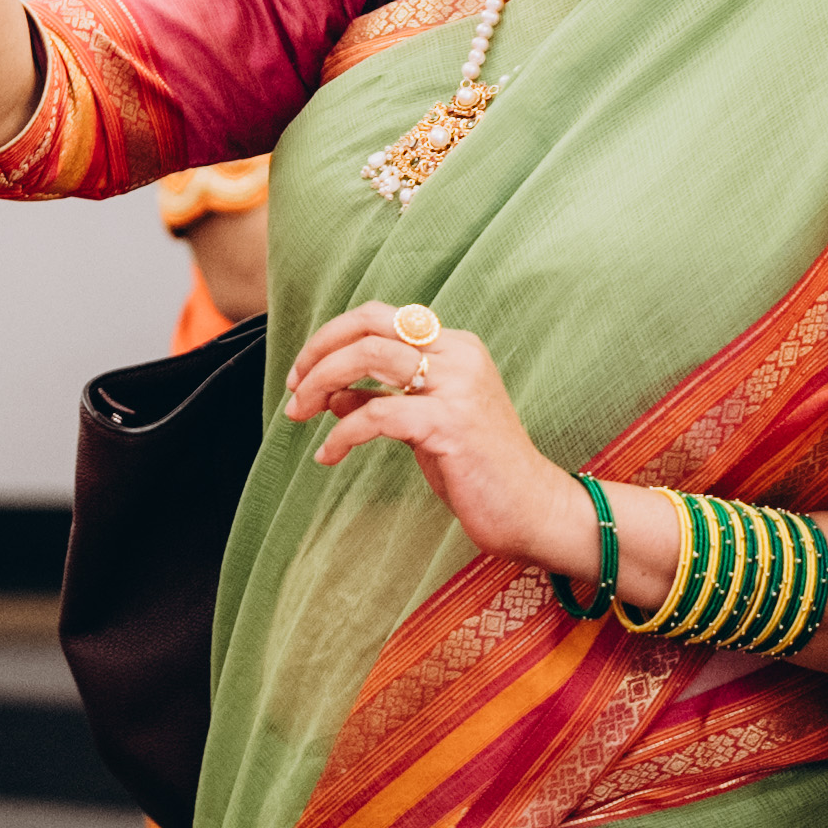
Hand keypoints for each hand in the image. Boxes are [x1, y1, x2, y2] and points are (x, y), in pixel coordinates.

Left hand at [283, 303, 588, 582]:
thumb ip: (383, 401)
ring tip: (298, 415)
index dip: (332, 337)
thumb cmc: (478, 470)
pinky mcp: (451, 424)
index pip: (380, 317)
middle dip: (319, 351)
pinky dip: (342, 433)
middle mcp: (458, 355)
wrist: (533, 510)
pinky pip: (378, 415)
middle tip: (293, 389)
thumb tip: (331, 393)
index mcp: (455, 347)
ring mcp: (457, 386)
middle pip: (369, 325)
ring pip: (370, 357)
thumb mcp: (423, 427)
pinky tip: (328, 456)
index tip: (302, 373)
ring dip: (321, 383)